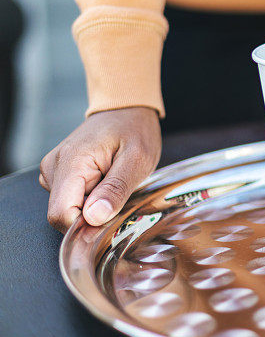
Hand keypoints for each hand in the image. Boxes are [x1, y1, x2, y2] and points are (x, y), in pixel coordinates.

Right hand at [39, 107, 160, 231]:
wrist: (126, 109)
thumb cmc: (134, 129)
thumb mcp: (138, 159)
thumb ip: (116, 189)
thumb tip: (94, 217)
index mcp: (72, 163)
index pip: (61, 214)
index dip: (85, 227)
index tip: (111, 220)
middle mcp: (55, 167)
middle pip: (65, 215)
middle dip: (93, 215)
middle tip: (119, 193)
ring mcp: (54, 170)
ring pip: (69, 209)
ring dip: (94, 205)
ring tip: (114, 182)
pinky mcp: (60, 174)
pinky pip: (72, 199)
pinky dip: (91, 198)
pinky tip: (106, 181)